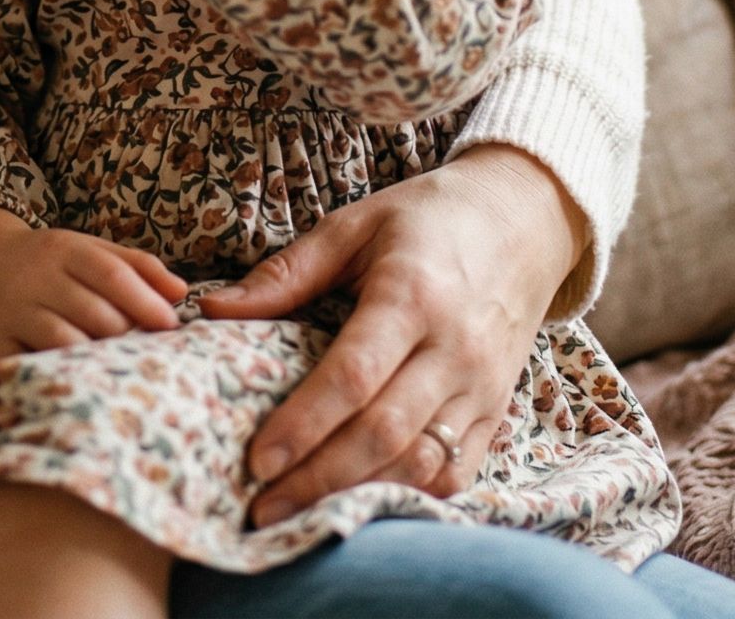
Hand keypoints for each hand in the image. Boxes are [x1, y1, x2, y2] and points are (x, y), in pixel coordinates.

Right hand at [0, 207, 188, 360]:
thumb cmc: (49, 262)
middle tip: (146, 350)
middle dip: (127, 334)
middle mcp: (36, 276)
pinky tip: (80, 377)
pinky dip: (60, 372)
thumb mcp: (89, 249)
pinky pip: (32, 363)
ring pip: (64, 340)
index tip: (171, 325)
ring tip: (117, 366)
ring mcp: (13, 309)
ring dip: (97, 356)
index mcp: (64, 248)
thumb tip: (181, 292)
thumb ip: (137, 266)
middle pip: (93, 312)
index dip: (145, 302)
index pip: (111, 274)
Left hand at [195, 144, 588, 522]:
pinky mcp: (498, 411)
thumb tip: (213, 310)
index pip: (354, 376)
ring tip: (299, 515)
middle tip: (262, 508)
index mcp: (411, 295)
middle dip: (319, 478)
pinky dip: (408, 495)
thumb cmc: (425, 218)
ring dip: (358, 495)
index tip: (258, 459)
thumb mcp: (352, 226)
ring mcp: (482, 387)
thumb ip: (286, 273)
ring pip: (421, 463)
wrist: (521, 220)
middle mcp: (453, 349)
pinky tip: (361, 504)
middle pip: (384, 433)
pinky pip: (456, 472)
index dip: (304, 423)